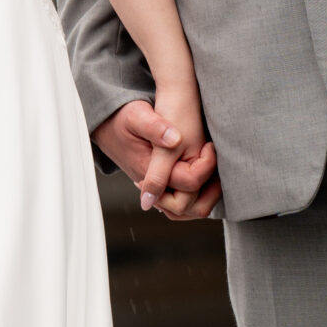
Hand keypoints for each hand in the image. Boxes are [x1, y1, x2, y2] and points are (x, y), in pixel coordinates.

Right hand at [93, 98, 222, 218]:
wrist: (108, 124)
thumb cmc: (124, 117)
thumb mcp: (137, 115)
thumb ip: (155, 127)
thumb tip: (174, 140)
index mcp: (151, 170)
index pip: (188, 184)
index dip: (206, 167)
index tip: (208, 145)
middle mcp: (153, 186)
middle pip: (188, 208)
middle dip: (210, 192)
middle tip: (218, 170)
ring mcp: (156, 188)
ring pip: (185, 210)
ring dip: (204, 198)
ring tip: (215, 177)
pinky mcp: (159, 185)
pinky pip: (180, 203)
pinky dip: (196, 197)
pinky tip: (205, 178)